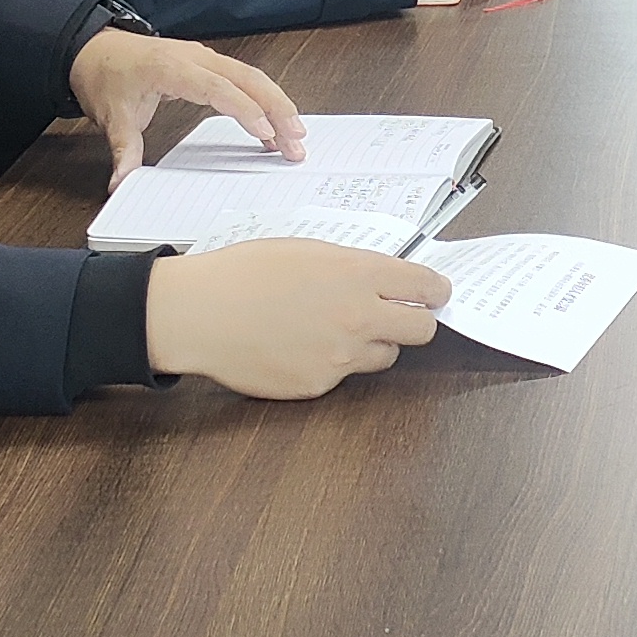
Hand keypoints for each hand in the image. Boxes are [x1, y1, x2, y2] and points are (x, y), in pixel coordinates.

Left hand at [69, 27, 301, 180]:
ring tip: (296, 137)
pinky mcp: (209, 64)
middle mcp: (196, 58)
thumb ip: (123, 150)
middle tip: (297, 140)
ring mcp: (205, 58)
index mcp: (173, 68)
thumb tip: (121, 184)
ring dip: (277, 104)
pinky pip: (244, 78)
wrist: (96, 49)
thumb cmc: (107, 77)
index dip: (244, 110)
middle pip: (248, 78)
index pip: (218, 88)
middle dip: (277, 108)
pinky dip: (264, 99)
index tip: (265, 133)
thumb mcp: (112, 116)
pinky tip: (272, 126)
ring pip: (252, 76)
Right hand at [142, 237, 446, 396]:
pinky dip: (332, 363)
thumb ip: (354, 267)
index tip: (436, 292)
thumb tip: (384, 278)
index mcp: (359, 275)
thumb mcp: (308, 250)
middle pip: (423, 330)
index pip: (427, 287)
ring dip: (374, 344)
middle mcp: (359, 318)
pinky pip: (343, 376)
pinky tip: (301, 346)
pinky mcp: (318, 386)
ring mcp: (340, 358)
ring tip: (337, 329)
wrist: (199, 313)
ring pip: (386, 356)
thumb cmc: (246, 272)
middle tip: (401, 315)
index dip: (436, 290)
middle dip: (416, 321)